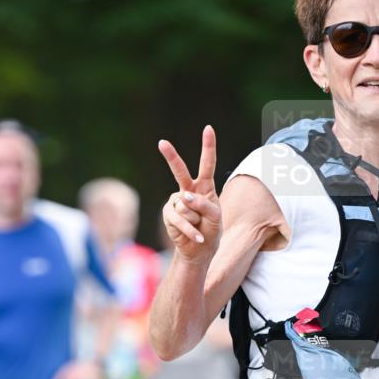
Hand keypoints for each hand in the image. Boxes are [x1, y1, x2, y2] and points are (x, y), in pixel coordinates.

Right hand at [158, 125, 221, 263]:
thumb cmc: (211, 230)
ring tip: (198, 227)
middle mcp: (188, 190)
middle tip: (161, 143)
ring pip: (186, 206)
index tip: (208, 129)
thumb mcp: (216, 216)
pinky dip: (190, 230)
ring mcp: (176, 201)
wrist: (200, 250)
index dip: (208, 146)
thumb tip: (185, 197)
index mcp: (204, 186)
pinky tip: (196, 237)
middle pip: (180, 171)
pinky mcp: (169, 214)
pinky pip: (180, 219)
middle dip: (170, 156)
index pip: (207, 164)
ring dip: (196, 221)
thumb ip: (205, 204)